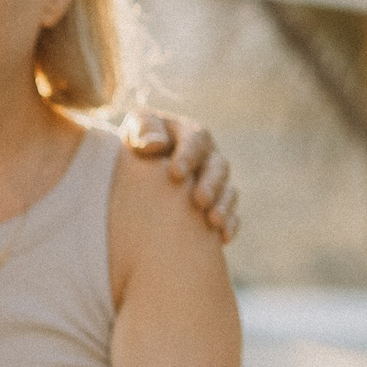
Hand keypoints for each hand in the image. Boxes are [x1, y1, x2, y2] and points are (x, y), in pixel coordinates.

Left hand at [120, 110, 238, 242]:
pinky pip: (231, 214)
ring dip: (223, 205)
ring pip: (227, 191)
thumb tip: (155, 145)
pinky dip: (229, 225)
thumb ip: (144, 129)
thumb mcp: (136, 129)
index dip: (189, 156)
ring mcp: (214, 181)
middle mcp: (208, 157)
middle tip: (199, 200)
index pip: (196, 140)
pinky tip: (222, 238)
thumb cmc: (135, 143)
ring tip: (212, 220)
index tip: (176, 173)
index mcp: (190, 135)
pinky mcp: (216, 204)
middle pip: (217, 167)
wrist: (136, 167)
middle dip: (211, 184)